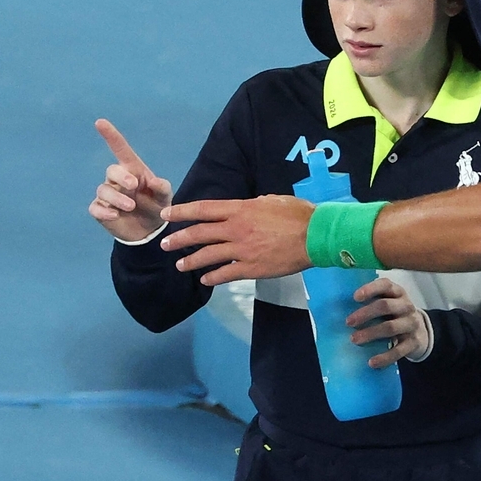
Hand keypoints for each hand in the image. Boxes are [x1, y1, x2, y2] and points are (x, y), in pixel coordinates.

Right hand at [89, 119, 173, 241]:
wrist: (149, 230)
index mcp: (133, 170)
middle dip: (121, 176)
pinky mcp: (101, 210)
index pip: (120, 149)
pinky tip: (115, 215)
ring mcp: (108, 195)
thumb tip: (152, 181)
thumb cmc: (156, 206)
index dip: (111, 136)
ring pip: (104, 190)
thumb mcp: (164, 196)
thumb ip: (162, 187)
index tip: (100, 122)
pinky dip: (104, 211)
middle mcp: (117, 180)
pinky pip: (95, 207)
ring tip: (130, 207)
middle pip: (112, 170)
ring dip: (117, 197)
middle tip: (133, 186)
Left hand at [158, 195, 313, 283]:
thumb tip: (245, 208)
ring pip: (208, 256)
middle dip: (179, 239)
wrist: (315, 236)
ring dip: (191, 261)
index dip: (182, 211)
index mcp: (240, 210)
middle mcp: (236, 229)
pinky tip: (205, 280)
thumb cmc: (298, 214)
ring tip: (179, 265)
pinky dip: (213, 277)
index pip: (204, 209)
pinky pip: (226, 274)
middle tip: (165, 244)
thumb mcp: (273, 201)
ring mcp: (242, 250)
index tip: (167, 214)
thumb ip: (254, 205)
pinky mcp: (252, 268)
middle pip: (200, 234)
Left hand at [345, 278, 430, 368]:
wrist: (421, 333)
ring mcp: (412, 324)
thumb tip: (342, 309)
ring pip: (390, 327)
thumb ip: (373, 302)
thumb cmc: (396, 315)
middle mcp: (407, 306)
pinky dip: (384, 357)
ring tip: (354, 339)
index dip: (370, 289)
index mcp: (398, 293)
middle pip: (385, 306)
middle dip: (365, 313)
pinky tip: (372, 362)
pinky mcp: (414, 342)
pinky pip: (398, 350)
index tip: (355, 297)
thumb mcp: (389, 304)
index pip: (386, 285)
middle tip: (349, 322)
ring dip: (371, 333)